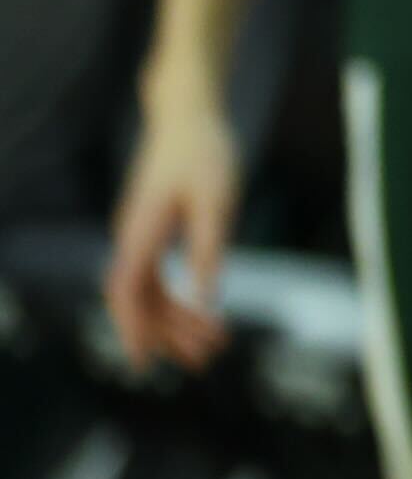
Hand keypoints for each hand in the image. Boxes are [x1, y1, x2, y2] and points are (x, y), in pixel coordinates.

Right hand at [103, 83, 239, 372]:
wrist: (189, 116)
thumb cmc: (205, 152)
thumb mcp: (217, 200)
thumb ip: (209, 249)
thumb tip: (207, 299)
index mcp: (141, 231)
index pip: (127, 291)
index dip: (132, 328)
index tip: (143, 361)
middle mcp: (133, 239)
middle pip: (140, 300)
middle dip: (169, 333)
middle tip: (208, 358)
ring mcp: (140, 238)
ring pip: (150, 293)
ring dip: (177, 321)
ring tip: (214, 344)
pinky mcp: (153, 234)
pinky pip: (158, 278)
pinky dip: (179, 300)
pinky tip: (202, 315)